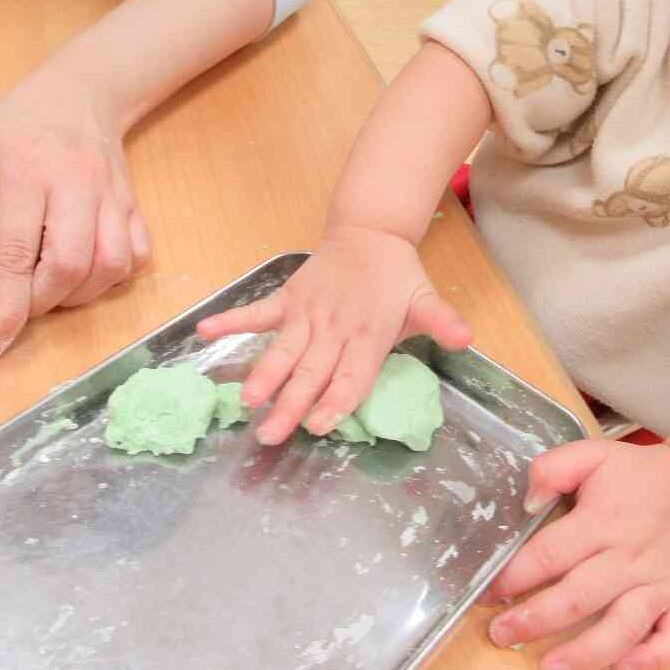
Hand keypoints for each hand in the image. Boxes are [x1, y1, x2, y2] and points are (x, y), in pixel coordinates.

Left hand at [0, 60, 149, 363]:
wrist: (81, 92)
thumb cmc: (21, 126)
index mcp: (26, 171)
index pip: (15, 250)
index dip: (6, 304)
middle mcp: (76, 183)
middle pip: (71, 264)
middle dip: (44, 302)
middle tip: (23, 304)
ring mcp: (112, 194)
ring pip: (111, 265)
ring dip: (80, 294)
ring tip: (55, 287)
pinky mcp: (134, 204)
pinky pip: (137, 255)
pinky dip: (114, 277)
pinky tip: (89, 270)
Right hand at [194, 225, 471, 444]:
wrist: (370, 233)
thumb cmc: (397, 278)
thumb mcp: (424, 300)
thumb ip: (441, 321)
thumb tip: (466, 338)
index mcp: (368, 334)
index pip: (351, 374)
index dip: (335, 400)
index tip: (318, 426)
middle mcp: (334, 327)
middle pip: (311, 372)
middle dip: (291, 405)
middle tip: (270, 436)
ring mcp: (307, 311)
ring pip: (283, 349)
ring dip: (263, 374)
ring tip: (247, 400)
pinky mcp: (288, 298)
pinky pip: (257, 312)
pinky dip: (231, 320)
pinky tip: (204, 332)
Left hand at [484, 440, 669, 669]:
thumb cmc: (638, 474)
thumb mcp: (591, 453)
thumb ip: (552, 469)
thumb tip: (528, 502)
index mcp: (602, 521)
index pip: (549, 554)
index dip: (514, 577)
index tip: (488, 593)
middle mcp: (630, 557)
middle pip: (578, 598)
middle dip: (535, 621)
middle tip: (501, 635)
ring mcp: (661, 583)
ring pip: (622, 628)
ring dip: (585, 654)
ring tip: (551, 668)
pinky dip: (648, 660)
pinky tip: (619, 668)